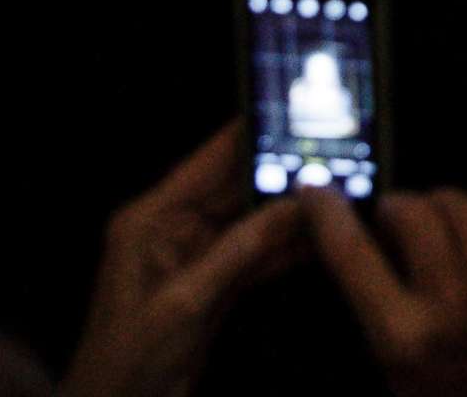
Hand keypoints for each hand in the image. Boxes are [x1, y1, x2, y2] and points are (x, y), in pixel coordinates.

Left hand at [59, 122, 306, 396]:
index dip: (246, 133)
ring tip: (338, 195)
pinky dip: (286, 250)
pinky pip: (256, 257)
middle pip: (236, 189)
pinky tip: (321, 240)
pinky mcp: (214, 287)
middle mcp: (173, 231)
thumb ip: (239, 249)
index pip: (207, 162)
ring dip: (291, 213)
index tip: (290, 110)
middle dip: (281, 174)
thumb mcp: (184, 300)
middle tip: (333, 157)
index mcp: (151, 220)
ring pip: (253, 223)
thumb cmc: (129, 357)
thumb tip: (293, 206)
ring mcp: (196, 259)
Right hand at [304, 187, 466, 396]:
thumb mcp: (388, 366)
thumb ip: (371, 305)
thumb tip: (359, 244)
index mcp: (404, 338)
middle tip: (388, 221)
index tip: (316, 191)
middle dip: (393, 206)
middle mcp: (454, 308)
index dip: (328, 213)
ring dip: (441, 204)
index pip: (354, 255)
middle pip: (416, 214)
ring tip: (431, 221)